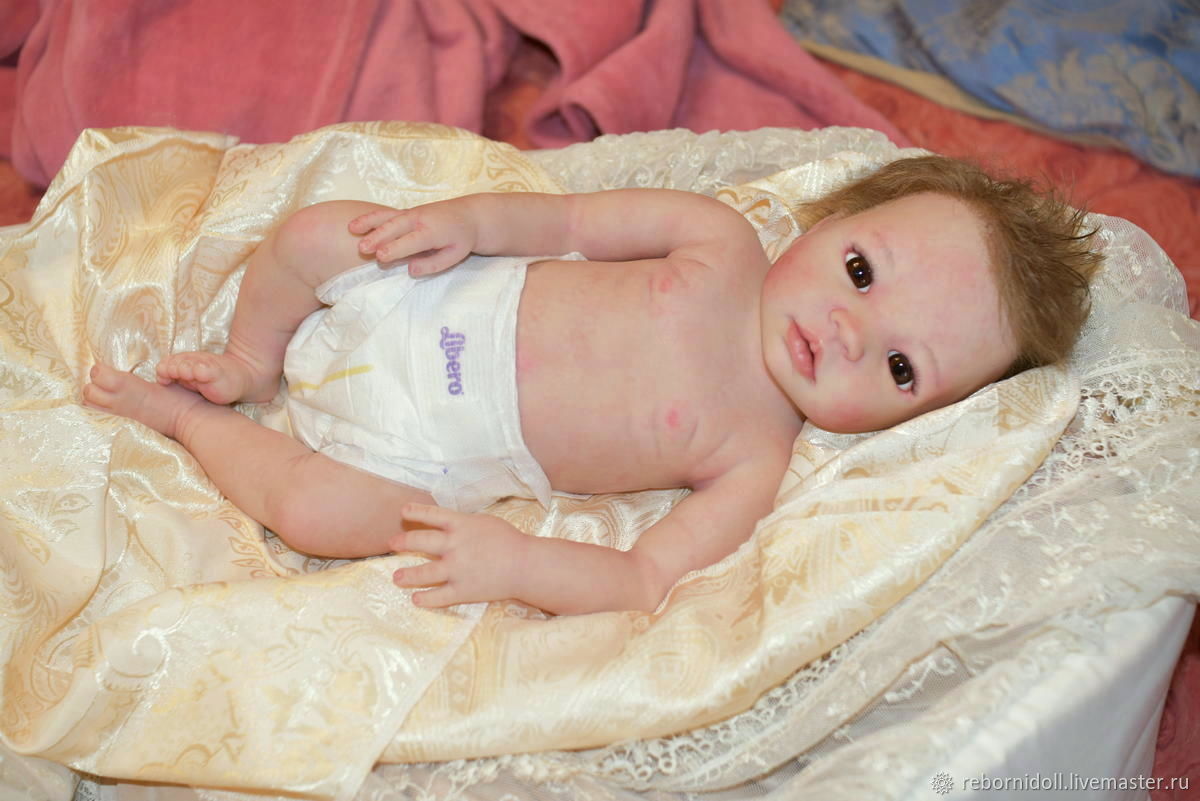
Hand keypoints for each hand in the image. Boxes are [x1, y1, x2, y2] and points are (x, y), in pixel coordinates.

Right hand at [348, 200, 477, 275]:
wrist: (469, 215)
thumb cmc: (461, 239)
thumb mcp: (454, 256)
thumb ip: (433, 265)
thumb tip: (410, 270)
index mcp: (433, 232)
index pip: (411, 241)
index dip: (395, 249)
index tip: (380, 257)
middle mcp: (420, 219)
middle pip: (395, 227)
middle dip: (378, 237)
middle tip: (362, 249)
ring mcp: (411, 213)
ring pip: (387, 217)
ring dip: (369, 223)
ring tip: (351, 229)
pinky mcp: (406, 212)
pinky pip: (386, 214)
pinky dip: (370, 218)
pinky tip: (355, 225)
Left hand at [390, 503, 526, 606]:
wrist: (525, 565)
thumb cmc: (509, 540)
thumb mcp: (485, 522)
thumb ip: (463, 522)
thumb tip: (445, 522)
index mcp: (461, 525)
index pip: (432, 514)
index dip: (416, 511)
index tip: (403, 511)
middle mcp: (454, 546)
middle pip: (421, 541)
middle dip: (403, 542)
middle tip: (391, 543)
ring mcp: (457, 569)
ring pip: (424, 573)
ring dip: (407, 575)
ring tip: (396, 577)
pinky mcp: (463, 590)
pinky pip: (439, 596)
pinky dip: (426, 599)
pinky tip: (416, 599)